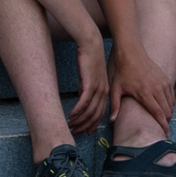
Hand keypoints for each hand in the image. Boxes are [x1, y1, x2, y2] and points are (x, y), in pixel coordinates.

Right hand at [64, 18, 111, 133]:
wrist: (91, 44)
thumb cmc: (88, 58)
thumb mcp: (89, 76)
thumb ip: (86, 88)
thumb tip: (81, 97)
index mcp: (104, 91)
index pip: (100, 113)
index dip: (92, 124)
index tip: (85, 132)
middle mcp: (103, 92)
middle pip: (95, 116)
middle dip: (85, 126)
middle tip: (75, 132)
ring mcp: (97, 89)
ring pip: (89, 111)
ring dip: (79, 121)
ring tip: (70, 125)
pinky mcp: (90, 84)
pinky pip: (84, 102)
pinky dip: (77, 111)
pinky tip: (70, 115)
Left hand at [110, 40, 175, 138]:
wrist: (132, 53)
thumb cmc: (122, 72)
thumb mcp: (115, 89)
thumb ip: (114, 106)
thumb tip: (111, 121)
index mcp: (145, 93)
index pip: (158, 113)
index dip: (163, 125)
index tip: (165, 134)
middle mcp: (157, 89)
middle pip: (167, 111)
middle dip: (166, 121)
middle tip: (161, 128)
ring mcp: (163, 83)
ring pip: (171, 104)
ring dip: (168, 113)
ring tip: (161, 118)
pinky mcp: (166, 79)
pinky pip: (172, 96)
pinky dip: (170, 104)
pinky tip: (163, 107)